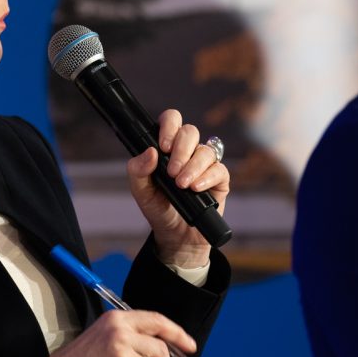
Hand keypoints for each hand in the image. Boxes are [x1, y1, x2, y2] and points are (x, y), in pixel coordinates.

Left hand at [127, 109, 229, 265]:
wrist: (175, 235)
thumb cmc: (158, 209)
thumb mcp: (140, 191)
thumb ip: (138, 170)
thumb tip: (150, 152)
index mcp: (167, 147)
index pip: (171, 121)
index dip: (169, 126)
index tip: (162, 147)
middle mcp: (187, 151)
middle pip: (190, 131)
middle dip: (181, 150)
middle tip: (171, 171)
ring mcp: (205, 164)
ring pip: (205, 151)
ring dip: (192, 167)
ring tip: (182, 185)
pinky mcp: (219, 179)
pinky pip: (219, 169)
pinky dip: (207, 177)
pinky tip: (196, 188)